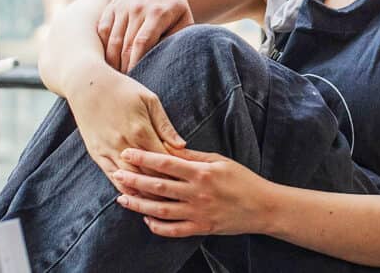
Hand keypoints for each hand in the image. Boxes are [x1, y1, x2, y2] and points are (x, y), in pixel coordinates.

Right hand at [66, 69, 185, 192]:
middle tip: (179, 197)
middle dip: (163, 186)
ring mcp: (108, 150)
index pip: (163, 159)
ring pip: (129, 180)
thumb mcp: (150, 100)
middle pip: (147, 174)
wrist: (87, 85)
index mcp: (141, 130)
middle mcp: (123, 144)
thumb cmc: (122, 89)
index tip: (189, 180)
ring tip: (160, 202)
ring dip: (144, 192)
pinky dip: (124, 188)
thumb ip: (165, 125)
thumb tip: (181, 146)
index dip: (177, 171)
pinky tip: (135, 196)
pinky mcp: (96, 153)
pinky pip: (111, 176)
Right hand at [97, 0, 193, 72]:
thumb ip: (179, 38)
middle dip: (123, 66)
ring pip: (112, 39)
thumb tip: (168, 61)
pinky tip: (105, 60)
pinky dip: (102, 46)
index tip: (136, 79)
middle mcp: (137, 9)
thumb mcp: (185, 19)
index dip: (137, 62)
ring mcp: (122, 7)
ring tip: (114, 77)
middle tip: (124, 85)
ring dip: (111, 60)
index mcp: (157, 13)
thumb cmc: (175, 4)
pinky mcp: (111, 7)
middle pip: (126, 44)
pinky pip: (103, 30)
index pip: (142, 42)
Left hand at [113, 148, 272, 236]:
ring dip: (139, 205)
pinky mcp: (201, 228)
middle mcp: (197, 192)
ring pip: (161, 210)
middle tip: (116, 174)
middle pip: (158, 186)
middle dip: (134, 180)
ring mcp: (198, 212)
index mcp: (202, 172)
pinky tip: (147, 220)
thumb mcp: (220, 160)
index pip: (166, 163)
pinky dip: (157, 226)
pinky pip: (173, 230)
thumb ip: (193, 157)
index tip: (127, 153)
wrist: (263, 206)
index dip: (144, 158)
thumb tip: (170, 149)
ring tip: (122, 198)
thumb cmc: (242, 179)